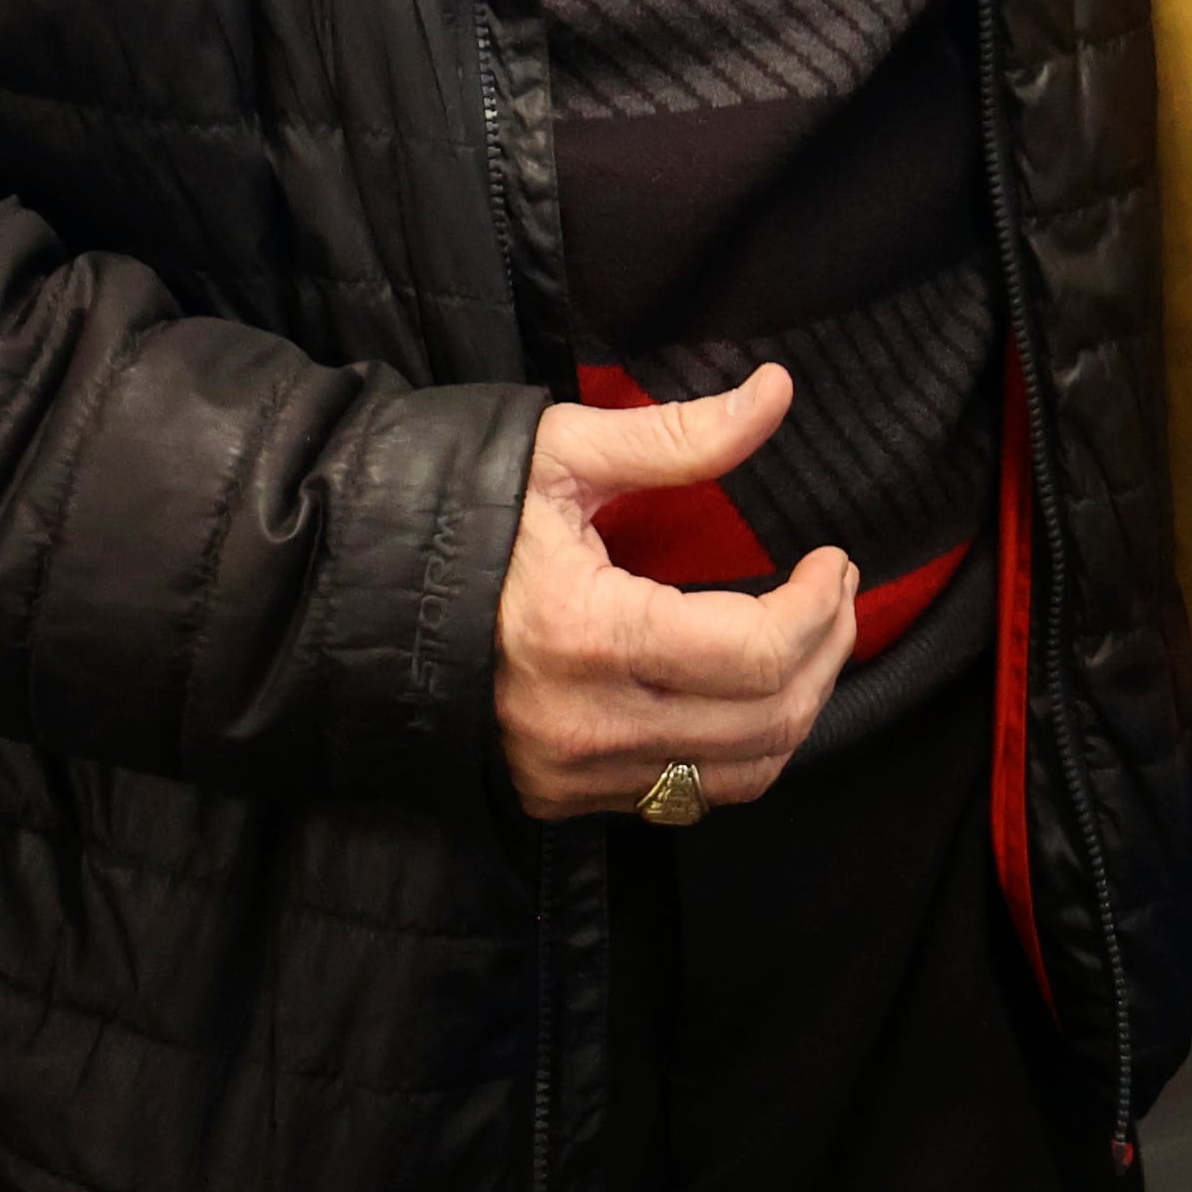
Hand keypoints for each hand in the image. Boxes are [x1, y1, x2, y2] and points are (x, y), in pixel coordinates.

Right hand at [494, 366, 858, 820]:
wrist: (356, 592)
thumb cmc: (461, 513)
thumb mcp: (564, 453)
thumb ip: (680, 435)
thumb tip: (774, 394)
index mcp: (588, 633)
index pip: (758, 652)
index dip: (820, 609)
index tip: (832, 561)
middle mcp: (585, 723)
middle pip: (767, 721)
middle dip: (826, 653)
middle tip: (835, 593)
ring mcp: (571, 773)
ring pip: (739, 776)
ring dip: (796, 710)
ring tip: (808, 641)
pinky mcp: (561, 797)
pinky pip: (686, 798)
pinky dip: (739, 752)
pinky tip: (744, 693)